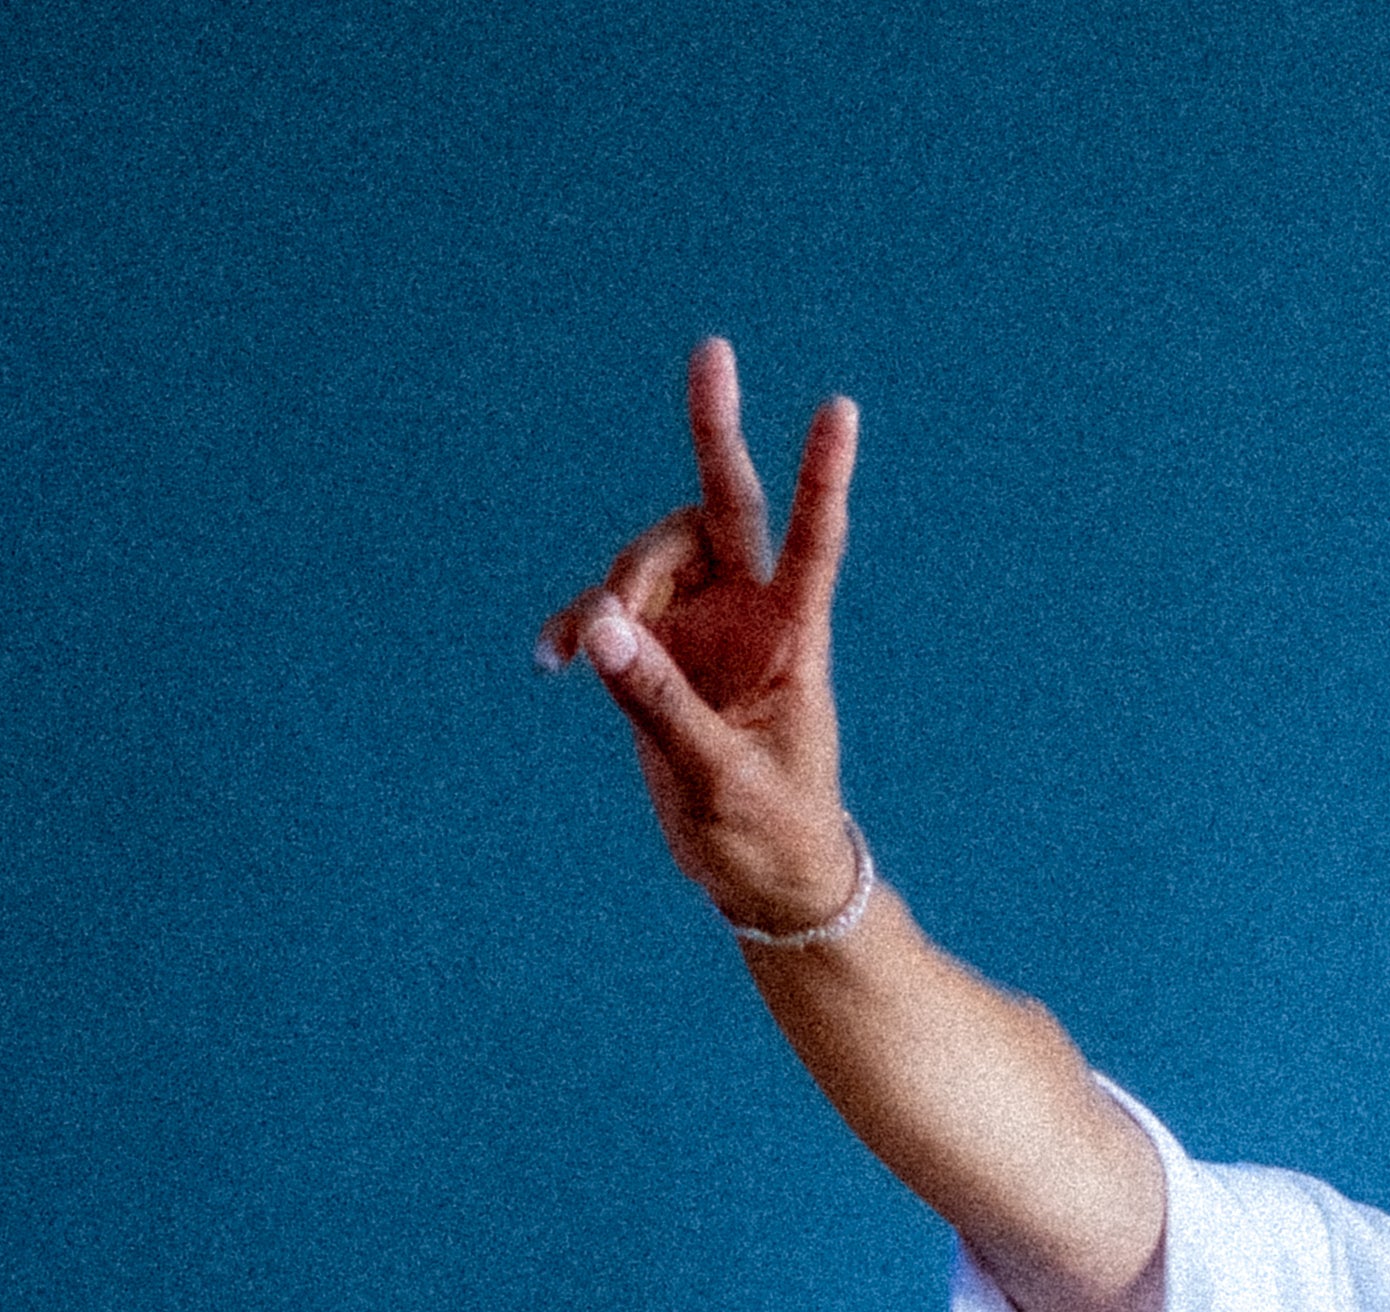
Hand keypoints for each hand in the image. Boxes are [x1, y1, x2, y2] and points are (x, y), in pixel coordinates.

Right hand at [539, 341, 860, 935]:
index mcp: (792, 641)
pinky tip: (550, 661)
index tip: (840, 410)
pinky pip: (607, 616)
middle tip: (714, 352)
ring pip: (651, 556)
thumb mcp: (718, 781)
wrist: (760, 880)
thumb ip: (660, 704)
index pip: (813, 545)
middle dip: (717, 430)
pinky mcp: (657, 654)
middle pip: (727, 507)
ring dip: (619, 583)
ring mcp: (701, 628)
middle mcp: (748, 616)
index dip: (822, 478)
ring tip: (594, 646)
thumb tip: (599, 627)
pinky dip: (579, 630)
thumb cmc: (769, 834)